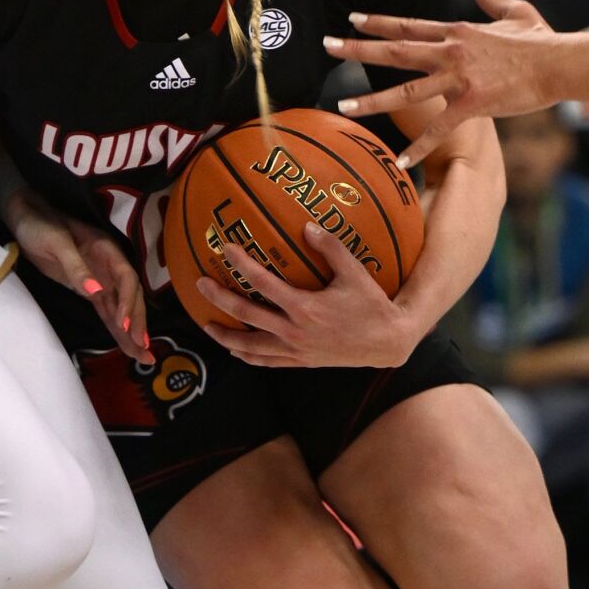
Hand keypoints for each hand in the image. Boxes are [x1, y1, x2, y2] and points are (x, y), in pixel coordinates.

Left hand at [5, 189, 148, 362]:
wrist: (25, 219)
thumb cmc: (41, 226)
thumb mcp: (57, 243)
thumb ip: (77, 268)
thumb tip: (97, 292)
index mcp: (106, 250)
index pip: (126, 278)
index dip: (129, 302)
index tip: (125, 325)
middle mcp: (108, 265)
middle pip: (129, 296)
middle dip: (138, 322)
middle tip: (144, 350)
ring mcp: (99, 278)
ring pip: (120, 307)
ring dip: (130, 331)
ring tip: (143, 357)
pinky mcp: (87, 288)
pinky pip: (106, 310)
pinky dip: (115, 327)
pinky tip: (125, 343)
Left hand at [197, 229, 417, 368]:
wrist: (388, 342)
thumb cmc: (371, 304)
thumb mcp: (354, 272)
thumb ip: (330, 247)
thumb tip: (306, 226)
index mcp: (305, 308)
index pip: (263, 283)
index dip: (242, 265)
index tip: (225, 248)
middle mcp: (295, 331)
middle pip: (247, 315)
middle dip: (220, 298)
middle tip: (200, 284)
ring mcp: (296, 350)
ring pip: (251, 346)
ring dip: (226, 335)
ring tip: (206, 324)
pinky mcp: (302, 362)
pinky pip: (268, 362)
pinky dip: (248, 356)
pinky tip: (236, 351)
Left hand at [323, 0, 554, 168]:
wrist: (560, 65)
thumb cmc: (540, 40)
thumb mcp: (515, 10)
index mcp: (455, 31)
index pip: (407, 25)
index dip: (377, 23)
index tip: (351, 19)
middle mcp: (449, 52)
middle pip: (394, 51)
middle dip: (356, 49)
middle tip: (326, 45)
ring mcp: (458, 79)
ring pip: (405, 91)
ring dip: (372, 100)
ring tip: (342, 106)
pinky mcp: (471, 105)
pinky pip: (438, 130)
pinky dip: (418, 147)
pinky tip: (398, 162)